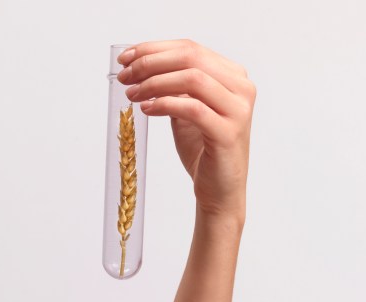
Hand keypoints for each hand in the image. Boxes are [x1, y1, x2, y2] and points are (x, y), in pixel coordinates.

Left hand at [117, 40, 255, 221]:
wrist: (219, 190)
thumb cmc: (203, 150)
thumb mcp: (186, 110)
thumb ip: (175, 87)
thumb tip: (142, 66)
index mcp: (232, 76)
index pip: (190, 48)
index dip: (154, 49)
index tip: (126, 58)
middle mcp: (241, 87)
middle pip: (190, 58)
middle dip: (150, 63)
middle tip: (125, 76)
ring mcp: (238, 109)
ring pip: (192, 79)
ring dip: (154, 83)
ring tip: (132, 94)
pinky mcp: (229, 132)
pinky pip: (192, 109)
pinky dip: (165, 104)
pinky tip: (146, 109)